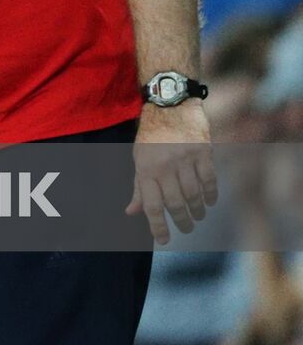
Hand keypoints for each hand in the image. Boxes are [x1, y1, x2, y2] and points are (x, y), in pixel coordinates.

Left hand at [125, 100, 216, 243]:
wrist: (170, 104)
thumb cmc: (151, 134)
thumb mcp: (138, 158)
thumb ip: (138, 186)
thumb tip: (132, 212)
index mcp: (146, 169)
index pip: (151, 206)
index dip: (157, 226)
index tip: (164, 240)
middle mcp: (165, 166)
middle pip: (176, 204)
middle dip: (182, 221)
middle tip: (187, 229)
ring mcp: (185, 159)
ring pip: (194, 194)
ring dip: (197, 210)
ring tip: (198, 216)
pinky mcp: (203, 152)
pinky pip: (209, 180)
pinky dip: (211, 194)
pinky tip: (210, 201)